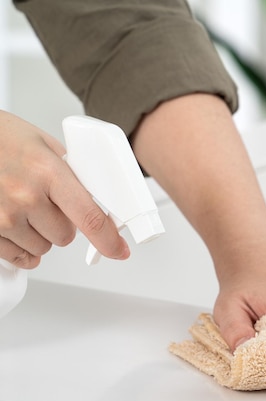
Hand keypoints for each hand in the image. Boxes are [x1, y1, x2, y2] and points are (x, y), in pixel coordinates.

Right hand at [0, 111, 128, 267]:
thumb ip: (71, 171)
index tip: (119, 251)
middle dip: (63, 222)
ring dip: (41, 233)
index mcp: (47, 172)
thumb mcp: (43, 144)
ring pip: (43, 248)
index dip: (108, 239)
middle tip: (47, 201)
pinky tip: (16, 226)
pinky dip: (22, 247)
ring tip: (24, 205)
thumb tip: (98, 195)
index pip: (89, 216)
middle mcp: (24, 197)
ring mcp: (2, 217)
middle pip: (66, 235)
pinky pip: (18, 257)